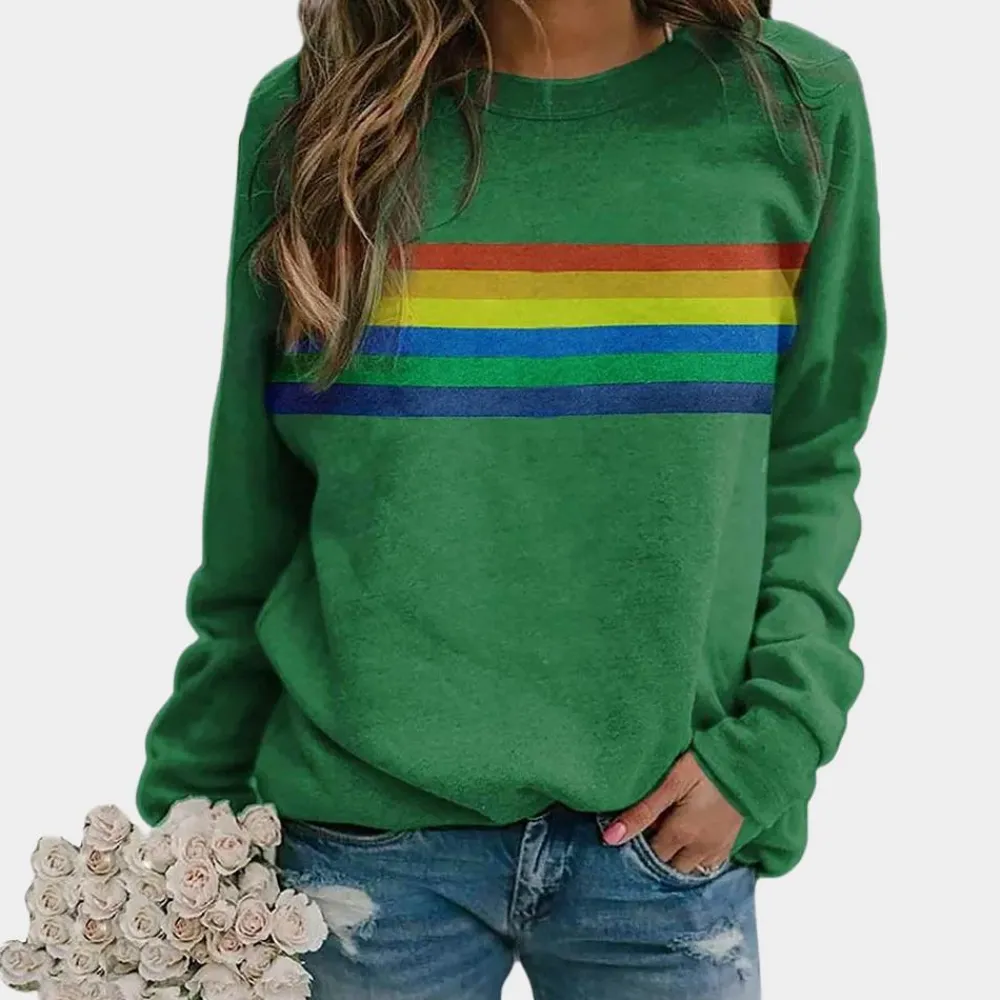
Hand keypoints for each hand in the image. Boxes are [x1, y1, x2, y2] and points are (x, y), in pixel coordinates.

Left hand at [602, 752, 742, 873]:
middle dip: (653, 855)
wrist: (745, 762)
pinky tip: (684, 844)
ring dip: (672, 859)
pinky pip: (705, 866)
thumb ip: (642, 811)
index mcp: (682, 834)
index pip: (649, 856)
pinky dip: (691, 860)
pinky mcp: (728, 844)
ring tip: (662, 837)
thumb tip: (611, 837)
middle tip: (643, 834)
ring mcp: (716, 849)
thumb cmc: (704, 766)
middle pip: (667, 865)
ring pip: (686, 869)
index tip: (626, 835)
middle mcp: (699, 850)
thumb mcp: (670, 783)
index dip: (636, 846)